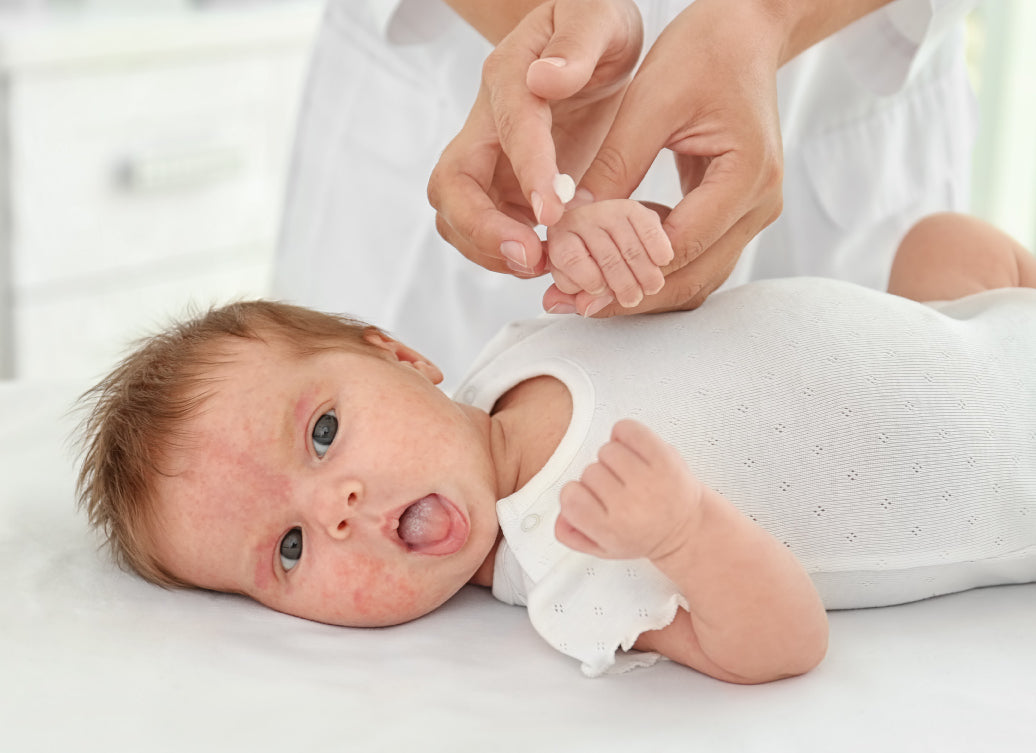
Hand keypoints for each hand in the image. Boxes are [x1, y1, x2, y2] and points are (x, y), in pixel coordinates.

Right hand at [427, 0, 642, 276]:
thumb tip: (546, 79)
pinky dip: (509, 255)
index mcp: (508, 76)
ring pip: (460, 218)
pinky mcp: (504, 189)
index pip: (508, 128)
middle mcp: (485, 124)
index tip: (551, 210)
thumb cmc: (593, 25)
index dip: (526, 171)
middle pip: (452, 187)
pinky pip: (489, 232)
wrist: (587, 44)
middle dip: (482, 229)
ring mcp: (490, 162)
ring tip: (543, 265)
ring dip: (491, 251)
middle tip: (531, 256)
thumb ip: (577, 43)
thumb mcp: (598, 17)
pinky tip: (550, 262)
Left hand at [542, 0, 785, 316]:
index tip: (575, 286)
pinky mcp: (735, 211)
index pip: (681, 247)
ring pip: (695, 276)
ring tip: (583, 294)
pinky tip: (609, 260)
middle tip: (572, 305)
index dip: (624, 273)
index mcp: (746, 175)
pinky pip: (695, 255)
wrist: (744, 33)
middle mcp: (758, 204)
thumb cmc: (702, 52)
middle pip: (692, 277)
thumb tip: (572, 222)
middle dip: (629, 295)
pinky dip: (653, 264)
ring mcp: (751, 212)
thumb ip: (615, 166)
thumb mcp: (648, 102)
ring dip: (640, 288)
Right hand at [555, 419, 704, 561]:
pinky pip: (628, 430)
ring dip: (613, 458)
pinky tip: (633, 450)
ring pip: (606, 450)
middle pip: (588, 471)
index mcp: (611, 529)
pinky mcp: (665, 458)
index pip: (570, 497)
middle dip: (599, 479)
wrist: (687, 528)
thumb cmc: (644, 534)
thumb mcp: (605, 547)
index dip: (576, 494)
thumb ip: (575, 535)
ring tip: (628, 473)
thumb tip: (560, 518)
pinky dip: (625, 433)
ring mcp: (649, 480)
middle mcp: (630, 505)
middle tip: (616, 491)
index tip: (590, 499)